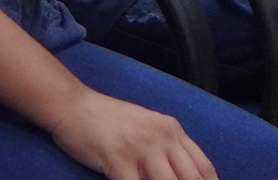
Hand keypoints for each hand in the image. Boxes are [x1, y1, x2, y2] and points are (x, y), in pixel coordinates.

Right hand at [45, 90, 213, 179]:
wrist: (74, 105)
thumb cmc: (108, 120)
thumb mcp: (147, 127)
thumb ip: (166, 148)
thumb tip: (183, 175)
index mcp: (172, 130)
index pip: (203, 167)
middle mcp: (162, 137)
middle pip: (190, 179)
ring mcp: (141, 148)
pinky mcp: (118, 159)